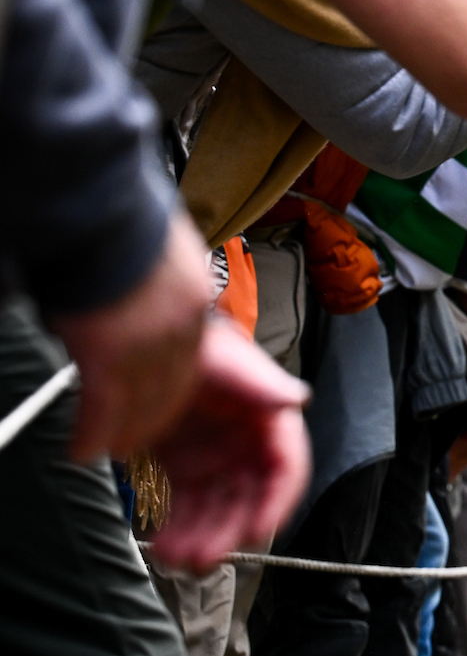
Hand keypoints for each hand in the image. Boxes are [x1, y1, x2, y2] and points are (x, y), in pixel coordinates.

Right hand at [49, 215, 212, 460]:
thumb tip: (146, 283)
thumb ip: (158, 277)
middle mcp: (179, 327)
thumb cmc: (120, 217)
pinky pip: (103, 409)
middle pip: (174, 386)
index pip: (194, 354)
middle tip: (140, 433)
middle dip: (158, 416)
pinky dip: (92, 433)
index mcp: (193, 297)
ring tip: (114, 447)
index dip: (176, 381)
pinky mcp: (107, 356)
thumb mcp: (160, 248)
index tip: (168, 397)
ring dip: (127, 431)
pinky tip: (82, 449)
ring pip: (142, 405)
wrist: (99, 207)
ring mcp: (145, 345)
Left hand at [144, 320, 310, 572]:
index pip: (285, 467)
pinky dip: (178, 528)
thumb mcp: (222, 355)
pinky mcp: (184, 465)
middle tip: (203, 557)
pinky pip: (187, 505)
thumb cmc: (189, 342)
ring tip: (174, 556)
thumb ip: (259, 380)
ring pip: (217, 509)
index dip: (276, 502)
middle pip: (249, 498)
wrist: (142, 335)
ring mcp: (215, 457)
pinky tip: (162, 543)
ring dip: (201, 537)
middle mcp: (246, 444)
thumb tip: (297, 399)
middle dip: (228, 531)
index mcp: (266, 419)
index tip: (256, 530)